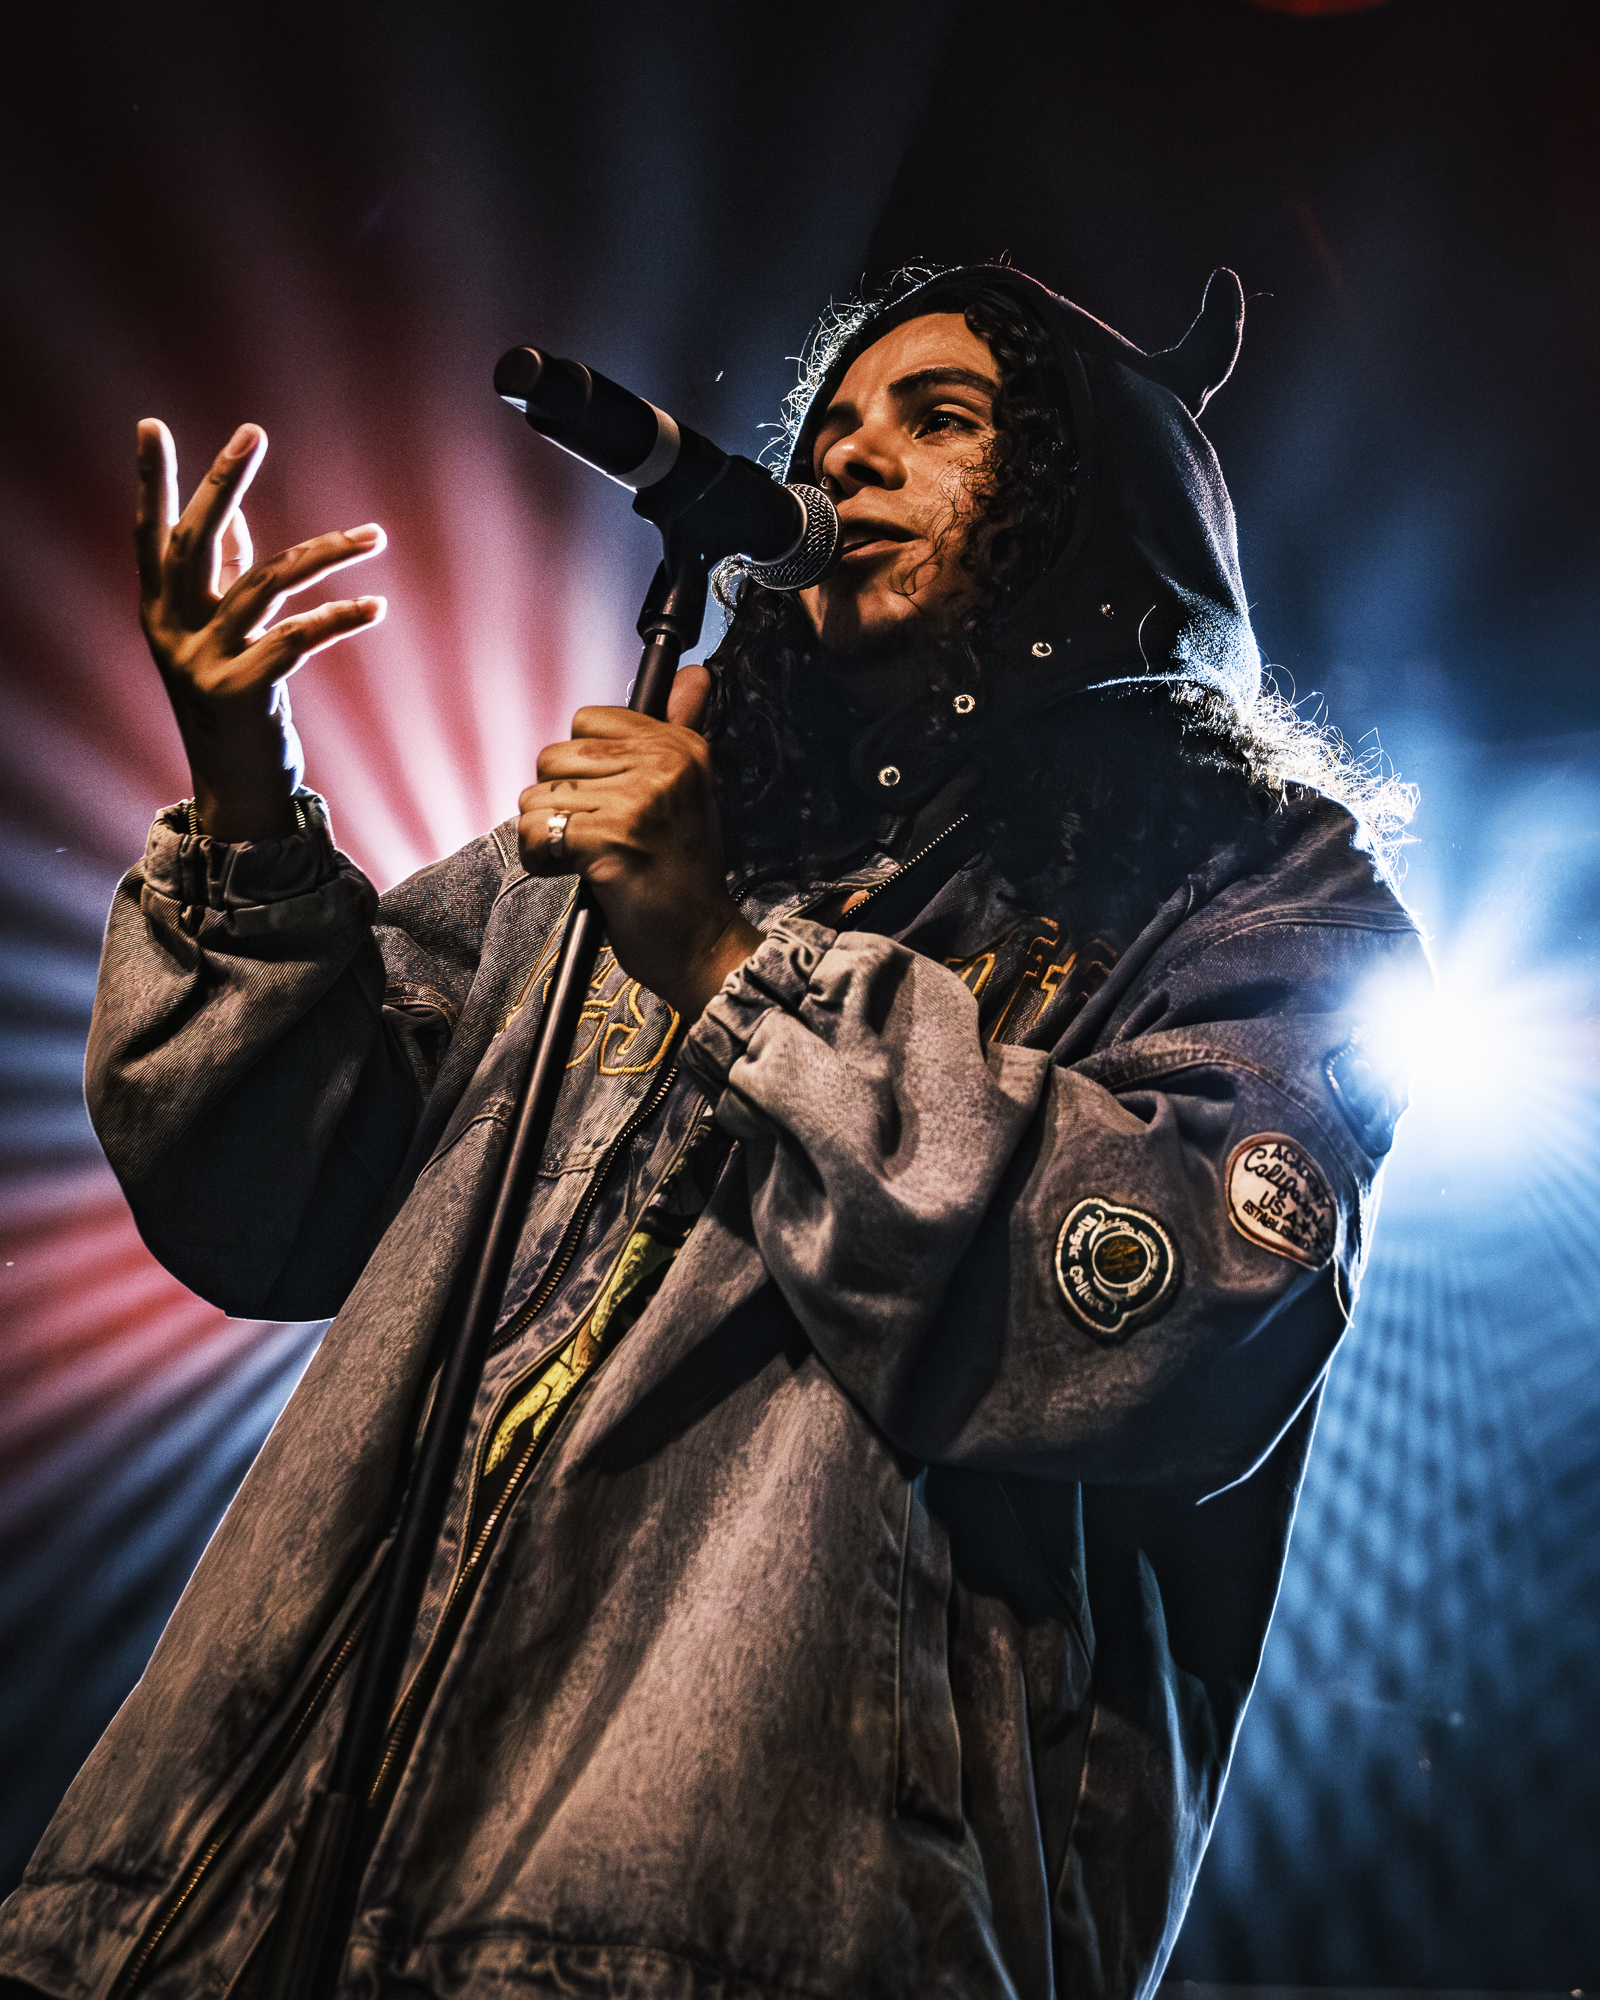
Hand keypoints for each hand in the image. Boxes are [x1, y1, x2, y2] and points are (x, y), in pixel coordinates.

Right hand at [135, 418, 386, 839]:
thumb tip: (237, 522)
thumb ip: (224, 579)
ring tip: (375, 535)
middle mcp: (171, 631)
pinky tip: (374, 606)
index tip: (151, 424)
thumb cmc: (234, 702)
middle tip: (251, 433)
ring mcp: (203, 662)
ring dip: (326, 554)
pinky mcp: (242, 692)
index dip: (152, 481)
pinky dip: (340, 618)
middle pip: (194, 542)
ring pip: (264, 586)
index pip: (150, 533)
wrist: (236, 788)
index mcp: (160, 611)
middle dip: (221, 482)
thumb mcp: (218, 637)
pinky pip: (297, 640)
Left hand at [518, 676, 762, 1022]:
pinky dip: (541, 860)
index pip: (588, 720)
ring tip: (589, 858)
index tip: (611, 800)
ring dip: (550, 835)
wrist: (701, 942)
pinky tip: (574, 874)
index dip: (584, 765)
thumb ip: (681, 729)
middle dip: (561, 802)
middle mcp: (664, 767)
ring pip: (538, 796)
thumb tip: (694, 675)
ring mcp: (637, 804)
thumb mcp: (692, 792)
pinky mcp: (610, 842)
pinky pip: (535, 832)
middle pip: (554, 756)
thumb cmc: (683, 872)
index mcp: (682, 748)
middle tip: (600, 836)